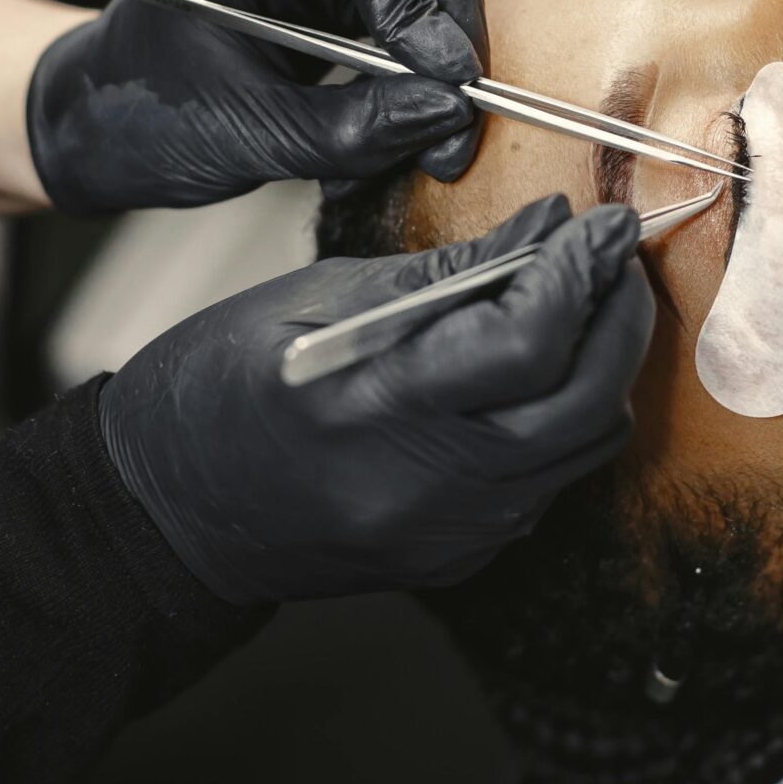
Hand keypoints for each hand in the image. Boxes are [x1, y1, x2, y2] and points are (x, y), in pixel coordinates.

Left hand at [28, 0, 488, 211]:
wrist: (109, 113)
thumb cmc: (141, 110)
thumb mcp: (245, 137)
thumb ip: (352, 128)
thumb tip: (449, 112)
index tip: (440, 80)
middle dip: (445, 36)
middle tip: (450, 129)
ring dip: (439, 57)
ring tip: (419, 138)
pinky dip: (421, 61)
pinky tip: (400, 114)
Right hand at [97, 197, 653, 604]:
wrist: (164, 515)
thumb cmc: (215, 391)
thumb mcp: (316, 301)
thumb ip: (446, 274)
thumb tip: (545, 228)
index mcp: (371, 408)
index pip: (526, 343)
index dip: (580, 274)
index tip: (602, 225)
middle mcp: (424, 487)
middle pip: (584, 404)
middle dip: (618, 318)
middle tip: (612, 256)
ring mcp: (448, 535)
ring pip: (584, 449)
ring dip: (602, 370)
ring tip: (584, 304)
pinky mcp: (458, 558)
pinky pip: (548, 485)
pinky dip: (562, 420)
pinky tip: (538, 374)